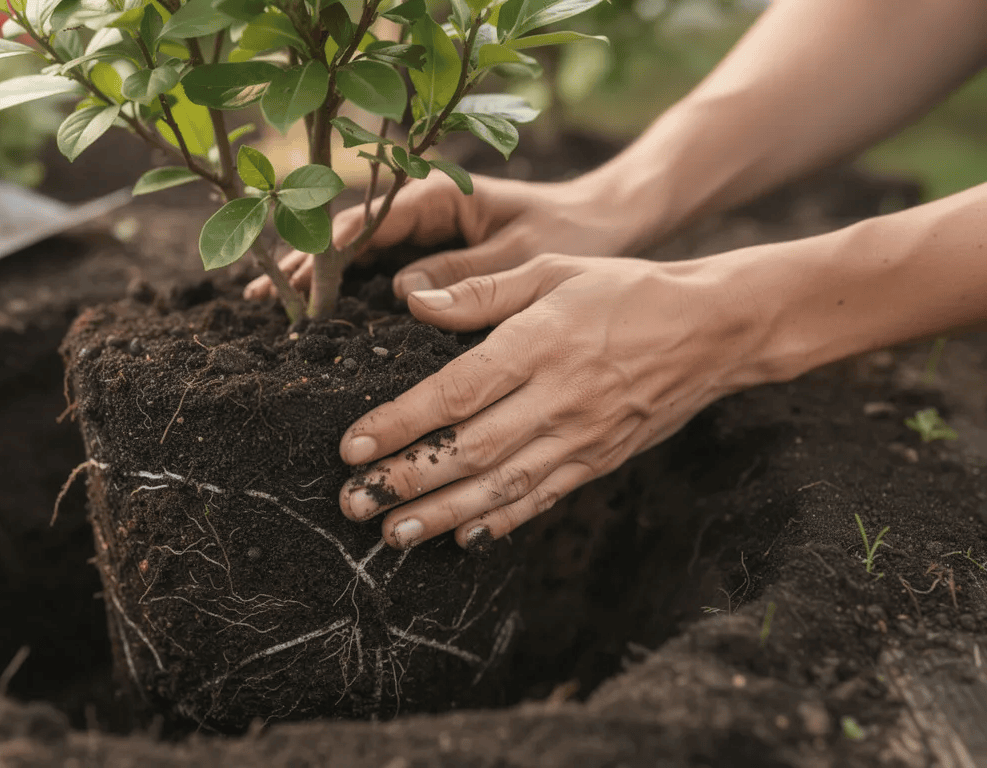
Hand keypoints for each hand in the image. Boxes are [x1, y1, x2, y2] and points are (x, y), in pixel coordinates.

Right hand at [242, 171, 647, 301]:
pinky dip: (345, 291)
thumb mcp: (521, 258)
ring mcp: (422, 230)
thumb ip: (464, 274)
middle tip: (260, 301)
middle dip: (304, 266)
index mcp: (439, 195)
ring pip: (355, 253)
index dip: (329, 253)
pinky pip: (377, 270)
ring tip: (268, 308)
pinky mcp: (429, 253)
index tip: (299, 285)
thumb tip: (402, 295)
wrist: (603, 225)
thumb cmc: (569, 234)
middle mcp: (421, 207)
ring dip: (315, 280)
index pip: (369, 221)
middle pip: (348, 235)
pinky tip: (315, 315)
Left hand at [337, 252, 760, 548]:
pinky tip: (463, 539)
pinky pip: (543, 498)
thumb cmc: (625, 290)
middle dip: (405, 481)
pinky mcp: (599, 460)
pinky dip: (502, 523)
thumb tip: (414, 303)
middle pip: (468, 449)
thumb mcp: (553, 271)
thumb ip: (480, 292)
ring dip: (441, 514)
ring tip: (392, 534)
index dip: (399, 424)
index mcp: (538, 344)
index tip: (352, 448)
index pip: (455, 392)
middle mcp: (557, 397)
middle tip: (351, 502)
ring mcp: (581, 436)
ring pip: (500, 485)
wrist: (716, 329)